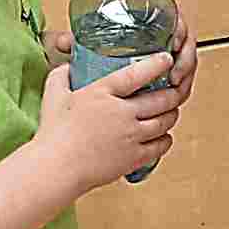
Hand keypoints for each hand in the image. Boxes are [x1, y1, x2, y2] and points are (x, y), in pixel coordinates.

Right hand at [39, 48, 184, 191]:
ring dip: (172, 114)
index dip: (157, 64)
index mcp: (102, 93)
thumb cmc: (53, 133)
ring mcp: (131, 136)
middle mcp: (122, 113)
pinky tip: (163, 136)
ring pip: (166, 121)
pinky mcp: (134, 157)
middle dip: (174, 92)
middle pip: (162, 99)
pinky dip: (166, 139)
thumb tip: (68, 66)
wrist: (56, 169)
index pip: (137, 73)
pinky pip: (161, 145)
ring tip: (171, 111)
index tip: (166, 59)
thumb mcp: (53, 95)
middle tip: (175, 89)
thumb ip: (62, 75)